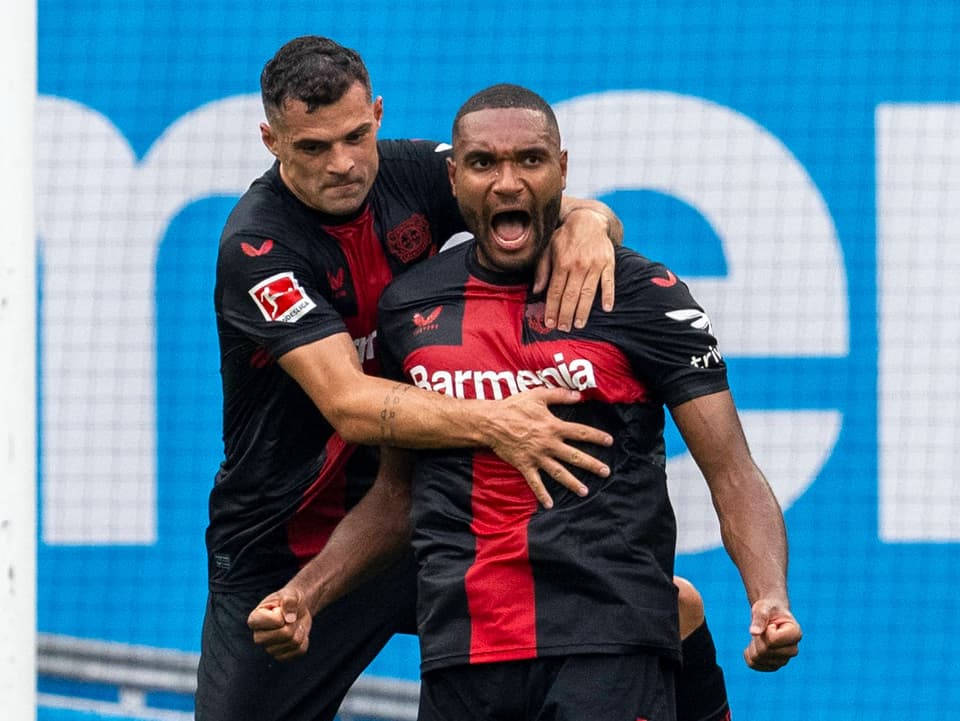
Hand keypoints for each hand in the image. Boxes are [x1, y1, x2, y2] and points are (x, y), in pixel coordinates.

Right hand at [247, 586, 312, 660]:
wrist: (297, 609)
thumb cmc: (290, 600)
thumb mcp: (290, 594)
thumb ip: (289, 601)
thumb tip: (290, 619)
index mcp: (254, 619)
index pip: (275, 621)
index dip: (284, 613)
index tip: (281, 609)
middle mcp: (258, 636)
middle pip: (285, 634)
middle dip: (293, 623)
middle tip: (291, 618)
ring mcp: (269, 648)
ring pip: (293, 643)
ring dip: (299, 631)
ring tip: (294, 624)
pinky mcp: (280, 656)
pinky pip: (299, 651)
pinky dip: (304, 641)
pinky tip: (298, 634)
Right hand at [484, 387, 612, 507]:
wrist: (491, 422)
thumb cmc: (514, 406)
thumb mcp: (538, 395)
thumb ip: (559, 395)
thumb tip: (578, 396)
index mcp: (553, 426)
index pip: (580, 432)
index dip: (596, 436)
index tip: (609, 441)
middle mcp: (548, 444)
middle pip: (574, 456)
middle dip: (591, 464)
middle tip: (605, 472)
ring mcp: (537, 456)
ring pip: (558, 472)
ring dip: (572, 482)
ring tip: (585, 491)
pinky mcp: (525, 465)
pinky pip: (535, 482)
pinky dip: (542, 494)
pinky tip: (550, 504)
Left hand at [534, 208, 615, 331]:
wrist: (588, 220)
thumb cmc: (565, 237)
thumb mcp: (548, 248)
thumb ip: (542, 269)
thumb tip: (536, 291)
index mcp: (562, 262)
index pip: (555, 291)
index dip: (552, 308)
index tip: (550, 322)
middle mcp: (578, 265)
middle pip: (570, 296)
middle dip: (566, 314)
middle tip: (564, 328)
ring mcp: (595, 265)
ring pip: (588, 293)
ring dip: (583, 311)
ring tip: (579, 325)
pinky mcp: (609, 263)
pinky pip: (609, 282)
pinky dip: (609, 296)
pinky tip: (607, 309)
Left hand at [744, 598, 801, 670]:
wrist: (770, 615)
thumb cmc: (768, 608)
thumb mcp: (763, 607)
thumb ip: (760, 617)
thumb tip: (754, 632)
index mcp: (795, 634)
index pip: (772, 640)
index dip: (766, 630)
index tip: (771, 624)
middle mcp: (793, 650)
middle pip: (764, 651)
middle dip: (758, 638)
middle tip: (764, 629)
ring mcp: (784, 660)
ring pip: (757, 659)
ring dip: (753, 645)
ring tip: (761, 636)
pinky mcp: (773, 666)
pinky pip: (754, 665)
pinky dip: (749, 654)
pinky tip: (754, 645)